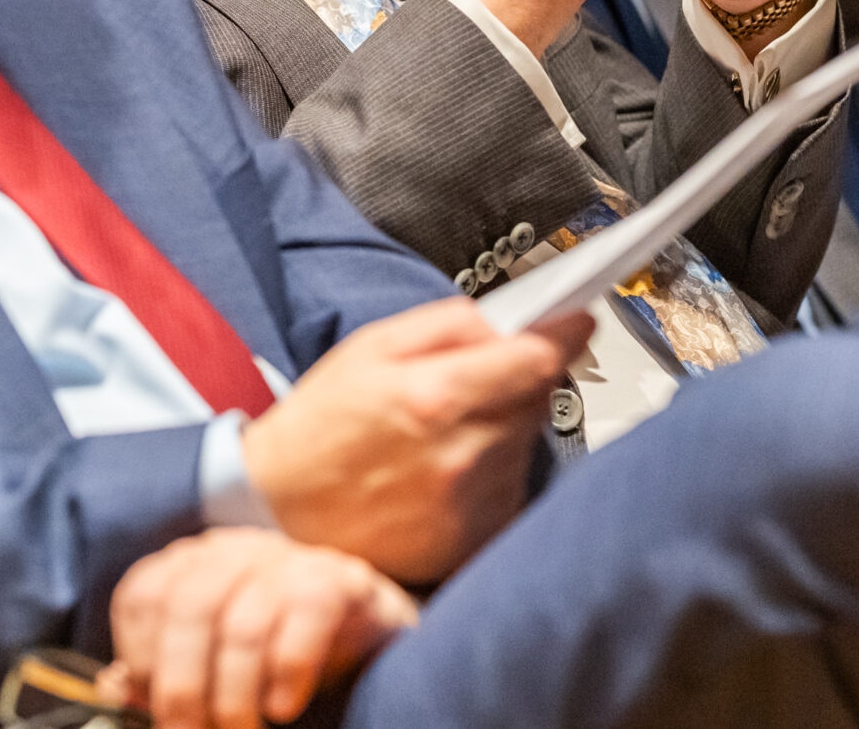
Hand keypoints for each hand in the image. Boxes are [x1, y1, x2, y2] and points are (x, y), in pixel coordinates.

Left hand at [104, 529, 418, 728]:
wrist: (366, 628)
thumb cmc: (274, 646)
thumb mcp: (213, 658)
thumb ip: (166, 669)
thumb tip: (117, 689)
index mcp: (193, 562)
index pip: (143, 594)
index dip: (137, 656)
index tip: (149, 705)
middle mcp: (235, 550)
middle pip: (188, 608)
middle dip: (181, 686)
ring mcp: (289, 559)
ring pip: (242, 625)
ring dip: (234, 696)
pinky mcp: (338, 580)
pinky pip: (303, 618)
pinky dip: (286, 672)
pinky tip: (281, 707)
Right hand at [240, 298, 592, 582]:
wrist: (278, 510)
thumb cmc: (320, 425)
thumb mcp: (371, 347)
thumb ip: (449, 324)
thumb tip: (514, 316)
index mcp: (436, 396)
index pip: (540, 358)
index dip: (566, 333)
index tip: (580, 320)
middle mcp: (463, 456)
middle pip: (540, 399)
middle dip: (522, 379)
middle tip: (479, 380)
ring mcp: (470, 507)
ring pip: (525, 445)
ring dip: (504, 429)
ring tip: (445, 433)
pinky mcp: (471, 543)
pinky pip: (509, 491)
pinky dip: (490, 476)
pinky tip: (444, 473)